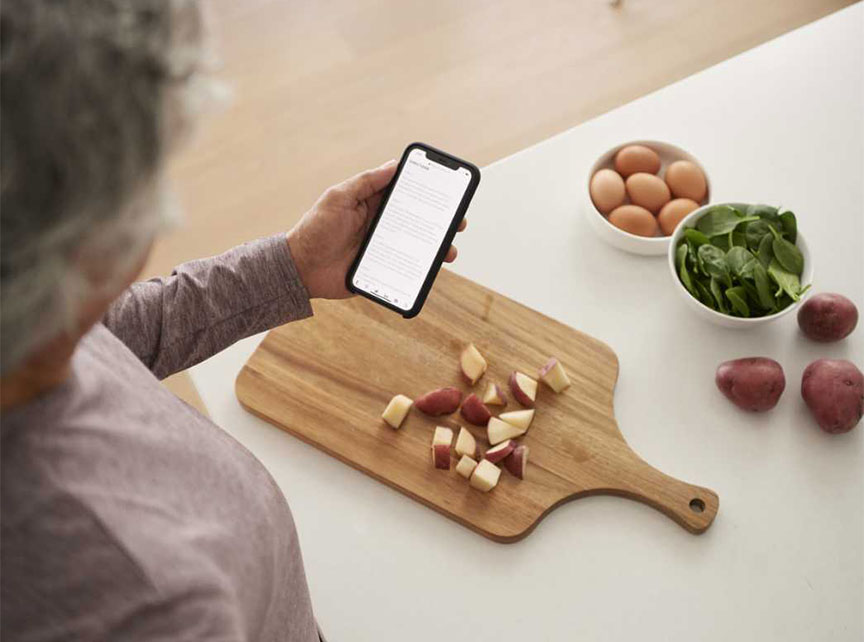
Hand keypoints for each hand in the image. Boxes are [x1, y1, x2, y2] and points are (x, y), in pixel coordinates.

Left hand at [287, 160, 467, 298]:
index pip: (405, 192)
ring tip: (449, 250)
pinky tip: (432, 269)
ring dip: (437, 247)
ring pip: (417, 245)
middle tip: (458, 220)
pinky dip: (421, 268)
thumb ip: (365, 182)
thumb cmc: (316, 229)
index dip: (426, 190)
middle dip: (440, 220)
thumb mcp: (338, 198)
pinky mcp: (382, 268)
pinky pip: (406, 268)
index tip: (447, 188)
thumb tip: (393, 165)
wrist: (301, 269)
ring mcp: (384, 247)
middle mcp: (382, 223)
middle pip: (418, 219)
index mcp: (373, 203)